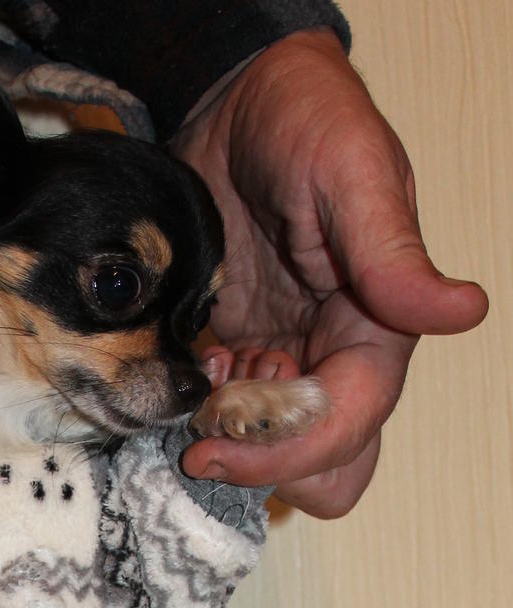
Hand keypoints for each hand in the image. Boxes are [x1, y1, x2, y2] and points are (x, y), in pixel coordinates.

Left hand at [175, 31, 487, 517]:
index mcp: (374, 329)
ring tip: (193, 384)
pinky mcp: (230, 354)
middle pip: (321, 461)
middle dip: (266, 466)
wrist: (234, 103)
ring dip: (225, 442)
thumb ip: (392, 253)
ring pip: (268, 450)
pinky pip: (219, 416)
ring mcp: (277, 361)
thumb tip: (463, 311)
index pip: (349, 422)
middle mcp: (330, 358)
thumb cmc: (306, 120)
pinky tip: (183, 363)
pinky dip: (194, 412)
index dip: (291, 449)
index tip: (218, 448)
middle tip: (203, 436)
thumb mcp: (352, 174)